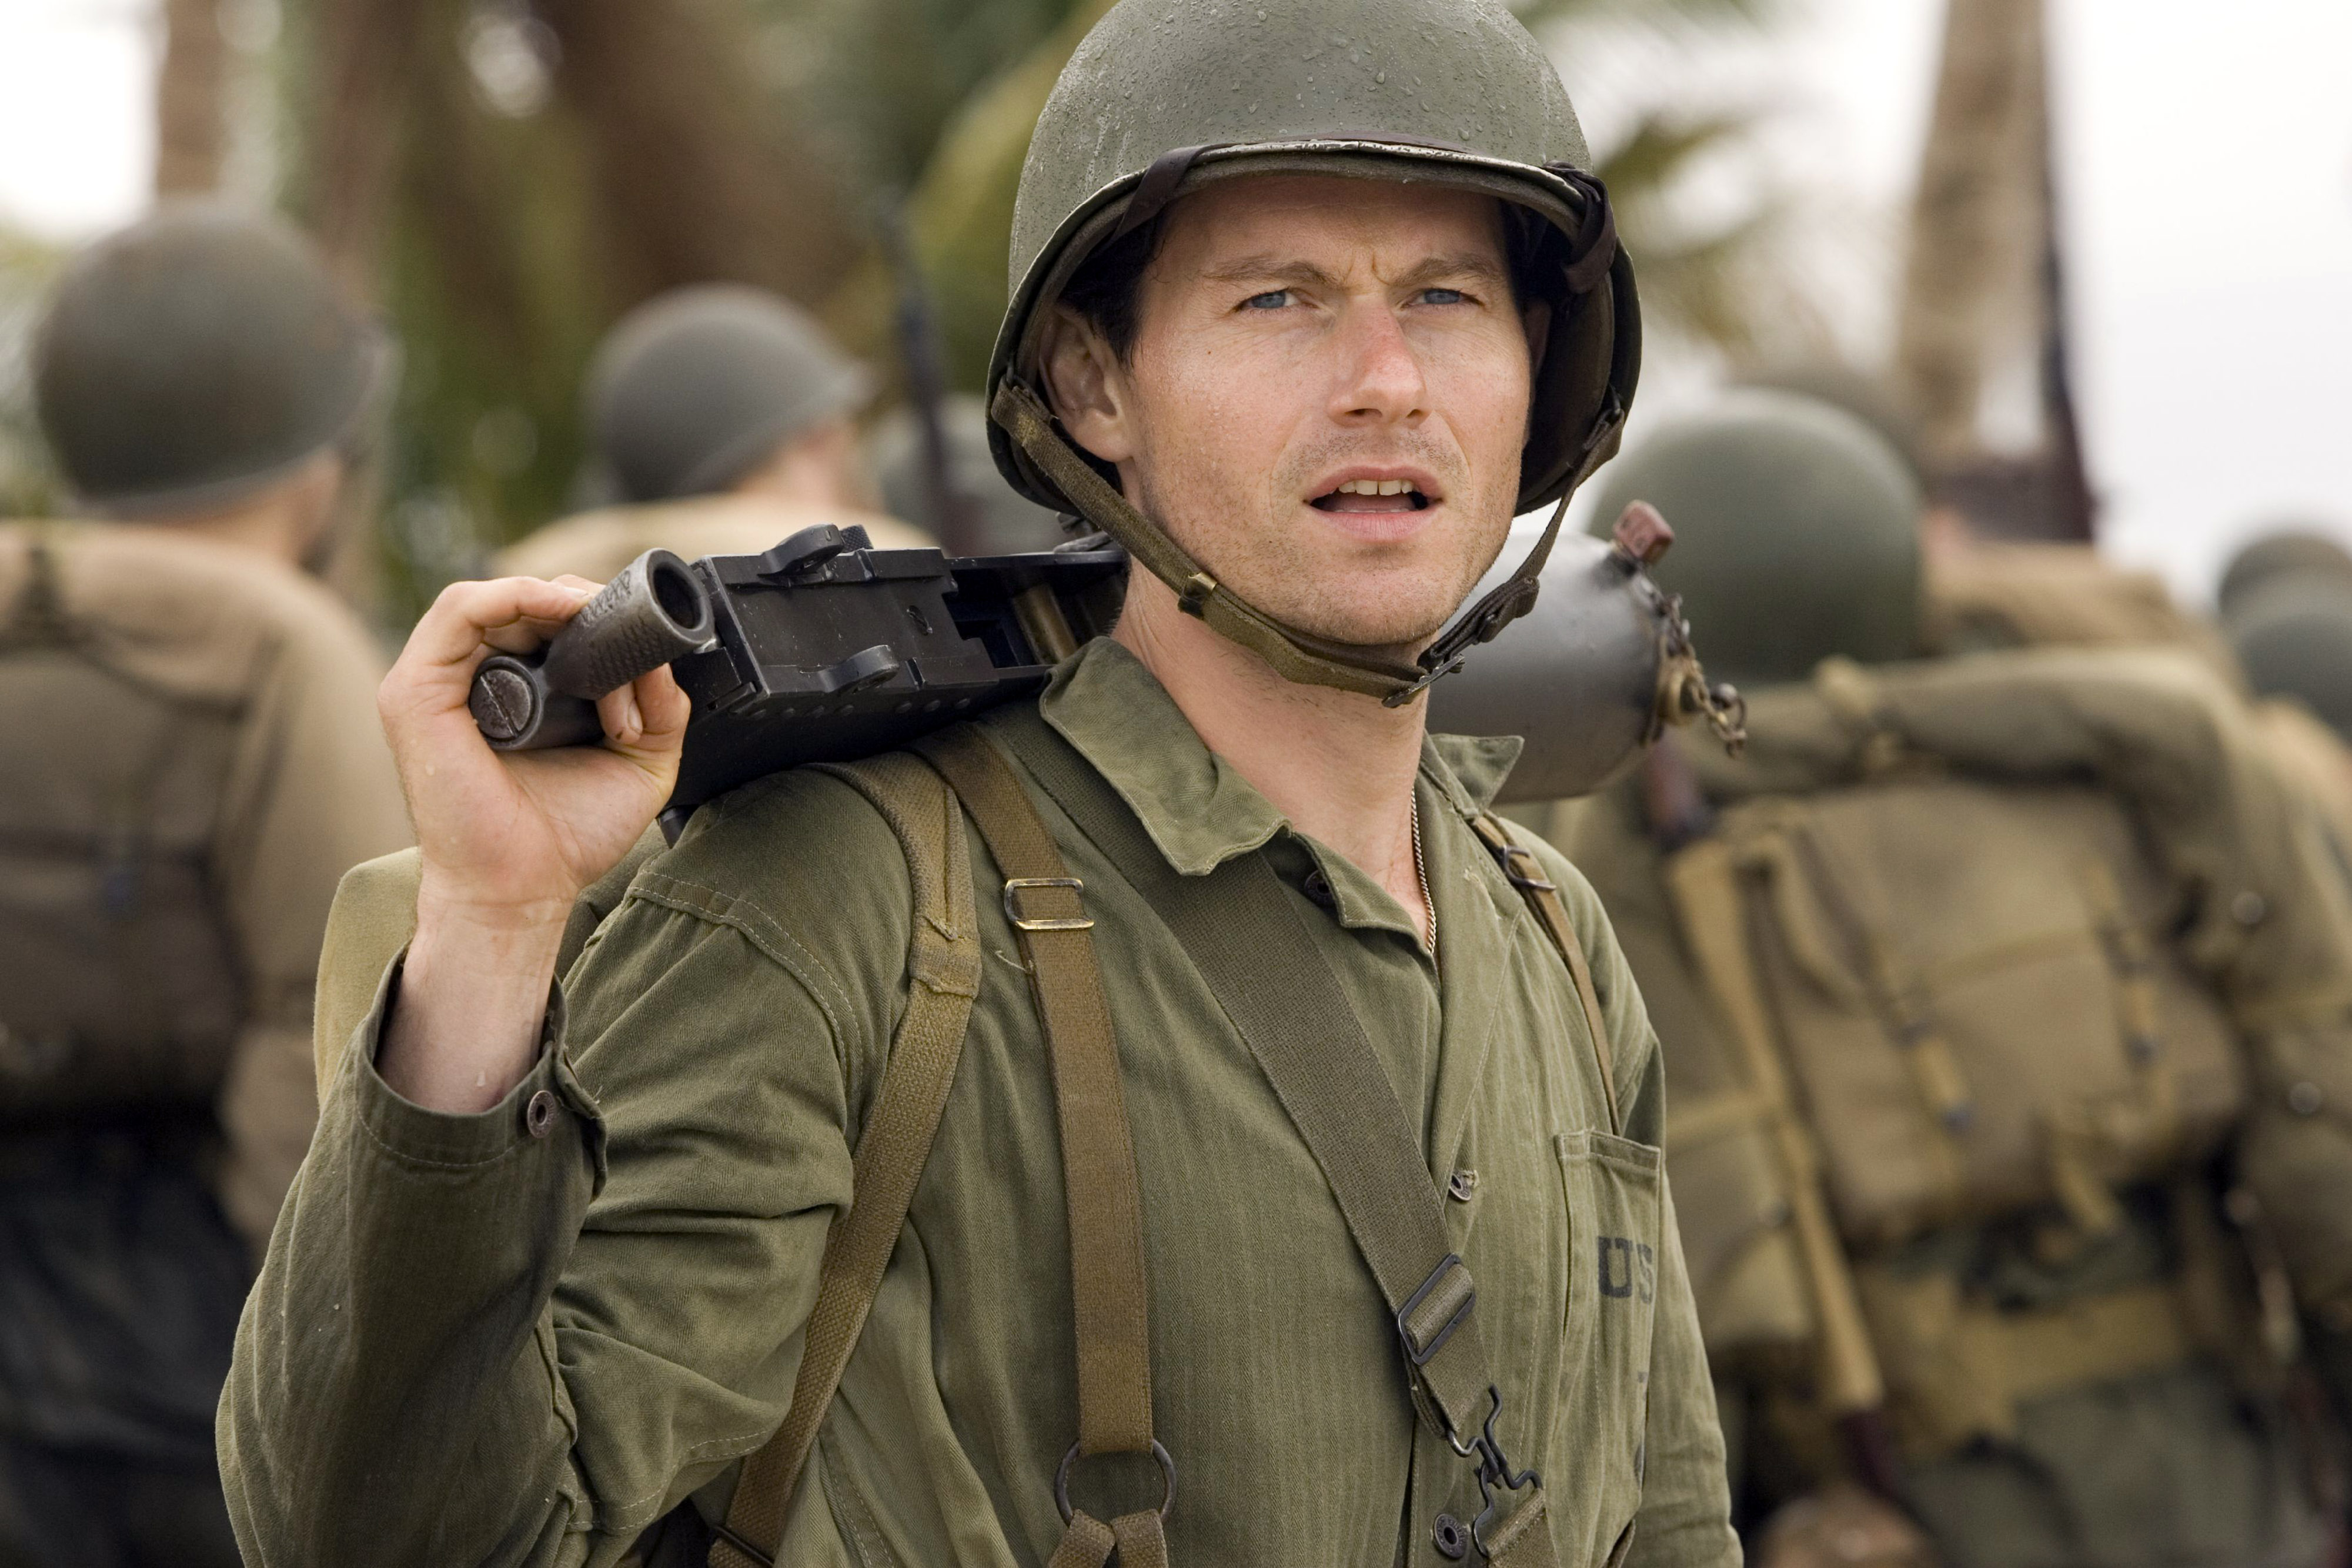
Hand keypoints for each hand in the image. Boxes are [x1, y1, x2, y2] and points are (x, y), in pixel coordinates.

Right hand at [375, 576, 688, 1110]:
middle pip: (523, 603)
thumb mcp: (640, 762)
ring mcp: (439, 683)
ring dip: (555, 602)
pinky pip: (458, 612)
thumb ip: (660, 707)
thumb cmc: (566, 836)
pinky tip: (554, 608)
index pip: (548, 622)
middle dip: (584, 609)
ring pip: (492, 599)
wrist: (522, 891)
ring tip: (595, 624)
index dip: (597, 617)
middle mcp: (476, 682)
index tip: (644, 641)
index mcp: (518, 693)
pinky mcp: (415, 692)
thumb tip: (665, 656)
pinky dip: (510, 596)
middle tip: (627, 634)